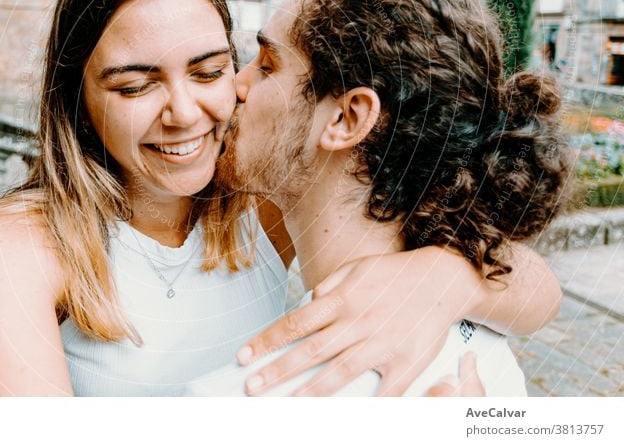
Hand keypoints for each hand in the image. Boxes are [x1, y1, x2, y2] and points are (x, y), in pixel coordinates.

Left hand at [237, 248, 482, 395]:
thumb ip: (329, 285)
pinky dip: (369, 406)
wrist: (443, 279)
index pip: (295, 322)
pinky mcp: (406, 361)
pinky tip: (347, 418)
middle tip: (252, 387)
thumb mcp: (357, 268)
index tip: (244, 356)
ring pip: (340, 371)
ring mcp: (382, 343)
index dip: (267, 340)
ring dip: (311, 390)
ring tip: (286, 404)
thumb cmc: (395, 274)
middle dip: (278, 370)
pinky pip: (385, 390)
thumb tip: (307, 302)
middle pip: (311, 350)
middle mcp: (358, 321)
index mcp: (343, 299)